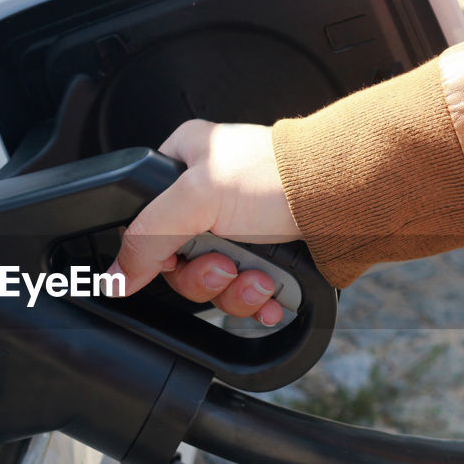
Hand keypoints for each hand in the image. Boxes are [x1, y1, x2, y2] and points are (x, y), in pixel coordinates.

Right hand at [107, 120, 300, 325]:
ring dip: (235, 292)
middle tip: (225, 265)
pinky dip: (256, 300)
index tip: (173, 263)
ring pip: (214, 283)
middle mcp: (210, 197)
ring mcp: (240, 228)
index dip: (156, 253)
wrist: (347, 199)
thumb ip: (147, 236)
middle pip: (179, 262)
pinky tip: (270, 292)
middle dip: (204, 277)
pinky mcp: (267, 255)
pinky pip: (246, 293)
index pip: (144, 222)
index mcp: (183, 163)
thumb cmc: (280, 176)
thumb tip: (116, 275)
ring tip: (259, 278)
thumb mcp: (196, 197)